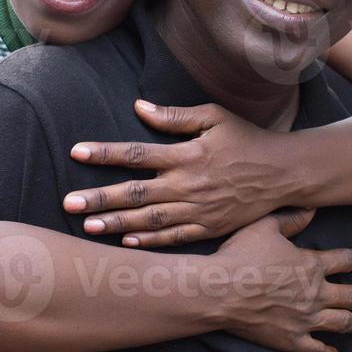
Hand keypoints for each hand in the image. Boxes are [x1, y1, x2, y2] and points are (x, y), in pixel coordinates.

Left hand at [64, 100, 296, 246]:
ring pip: (150, 220)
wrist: (283, 173)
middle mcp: (188, 185)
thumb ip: (174, 116)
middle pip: (135, 193)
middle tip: (68, 203)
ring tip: (88, 227)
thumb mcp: (214, 117)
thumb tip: (138, 107)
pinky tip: (127, 244)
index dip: (105, 153)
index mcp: (186, 155)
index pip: (136, 153)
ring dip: (117, 224)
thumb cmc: (247, 139)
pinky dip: (150, 243)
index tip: (76, 153)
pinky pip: (174, 238)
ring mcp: (198, 210)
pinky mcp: (209, 228)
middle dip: (100, 198)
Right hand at [216, 215, 351, 351]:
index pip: (347, 260)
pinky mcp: (291, 339)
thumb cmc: (241, 255)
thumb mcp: (265, 227)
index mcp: (311, 265)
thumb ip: (291, 219)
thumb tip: (312, 210)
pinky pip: (316, 350)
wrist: (221, 290)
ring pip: (342, 324)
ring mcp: (305, 319)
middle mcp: (315, 293)